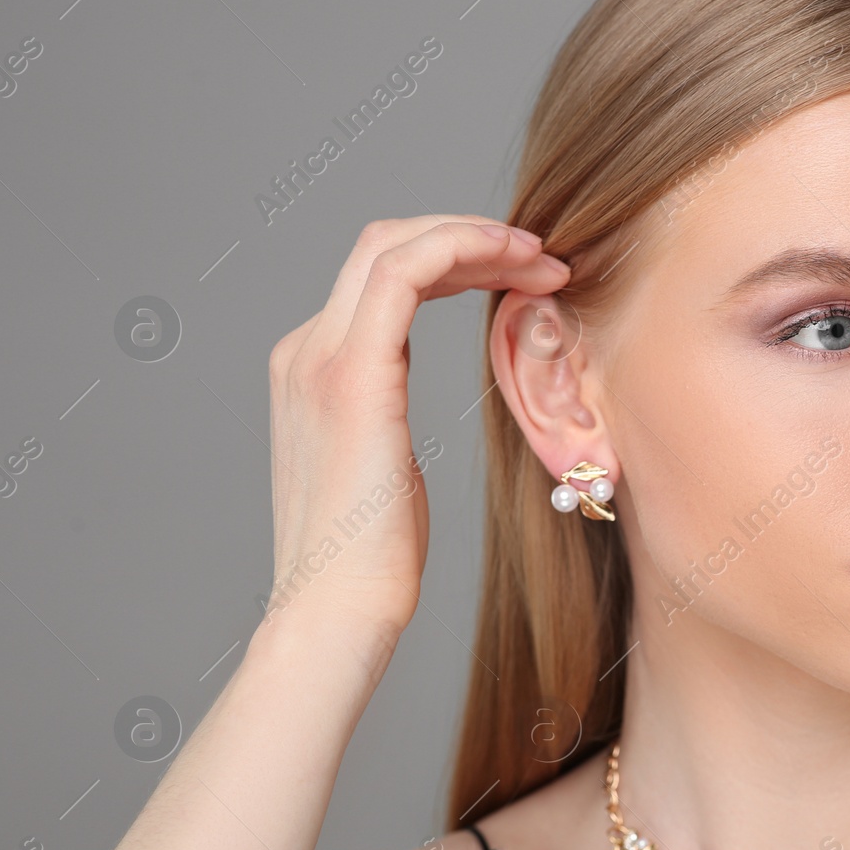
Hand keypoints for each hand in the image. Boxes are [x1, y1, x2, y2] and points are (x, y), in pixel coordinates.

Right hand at [262, 215, 569, 647]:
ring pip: (393, 244)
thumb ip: (389, 413)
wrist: (337, 611)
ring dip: (475, 238)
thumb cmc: (373, 560)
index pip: (382, 275)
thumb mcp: (386, 467)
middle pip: (385, 244)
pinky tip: (516, 264)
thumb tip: (412, 400)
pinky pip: (403, 272)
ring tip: (543, 260)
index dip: (456, 257)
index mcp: (315, 370)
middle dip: (470, 238)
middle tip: (543, 258)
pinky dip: (462, 249)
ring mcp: (320, 358)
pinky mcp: (350, 374)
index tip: (523, 275)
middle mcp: (306, 351)